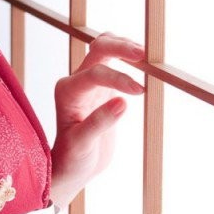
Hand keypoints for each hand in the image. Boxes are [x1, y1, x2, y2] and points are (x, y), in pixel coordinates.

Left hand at [49, 32, 144, 207]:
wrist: (73, 167)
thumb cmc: (72, 158)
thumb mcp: (83, 145)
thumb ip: (99, 123)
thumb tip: (123, 102)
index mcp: (67, 92)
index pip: (95, 73)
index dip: (118, 78)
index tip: (140, 91)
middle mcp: (76, 81)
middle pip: (99, 48)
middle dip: (121, 47)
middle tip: (145, 55)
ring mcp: (89, 81)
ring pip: (105, 48)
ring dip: (124, 46)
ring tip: (146, 55)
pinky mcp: (103, 87)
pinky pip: (114, 61)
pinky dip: (128, 56)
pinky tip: (145, 63)